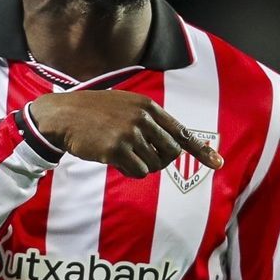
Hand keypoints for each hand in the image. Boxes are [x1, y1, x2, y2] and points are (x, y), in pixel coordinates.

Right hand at [29, 91, 223, 178]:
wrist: (62, 115)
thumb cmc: (93, 114)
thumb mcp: (125, 107)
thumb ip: (148, 122)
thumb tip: (172, 149)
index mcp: (148, 107)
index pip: (181, 132)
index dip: (200, 151)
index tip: (217, 164)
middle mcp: (143, 118)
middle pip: (171, 154)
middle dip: (161, 162)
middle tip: (143, 159)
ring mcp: (130, 133)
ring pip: (154, 165)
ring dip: (141, 166)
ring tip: (122, 154)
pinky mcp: (117, 149)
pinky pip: (138, 172)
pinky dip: (129, 171)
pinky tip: (114, 160)